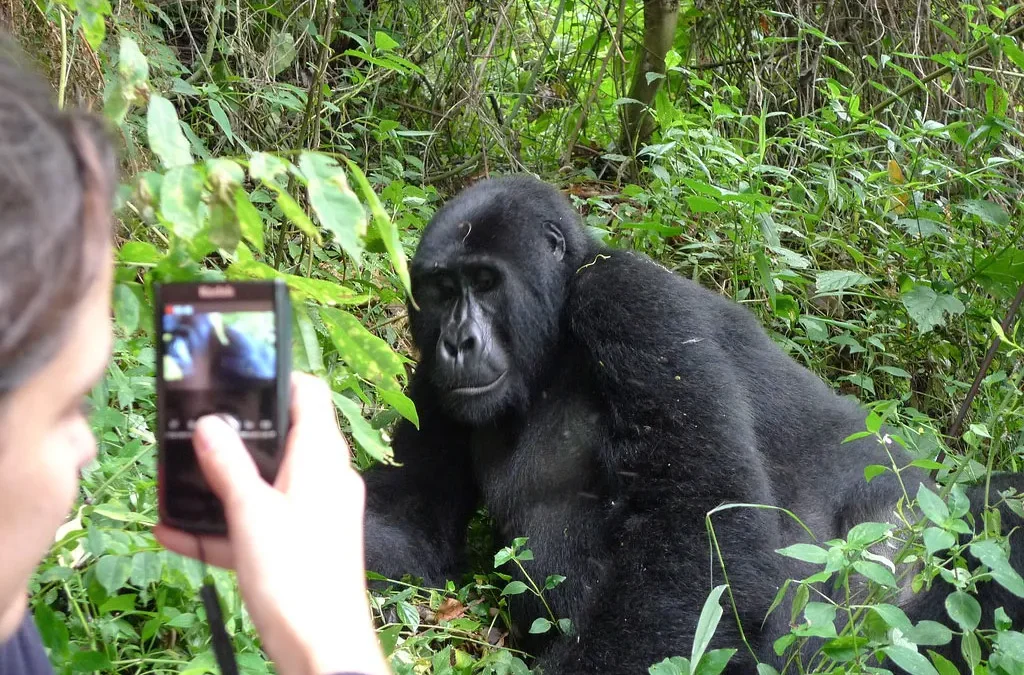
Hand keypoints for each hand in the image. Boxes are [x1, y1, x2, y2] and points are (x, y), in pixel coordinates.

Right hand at [155, 373, 387, 674]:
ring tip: (173, 482)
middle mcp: (324, 479)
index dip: (277, 378)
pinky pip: (258, 526)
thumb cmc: (296, 576)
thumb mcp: (252, 514)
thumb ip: (229, 466)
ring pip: (264, 485)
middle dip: (235, 437)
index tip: (235, 376)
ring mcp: (313, 514)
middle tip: (189, 431)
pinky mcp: (299, 548)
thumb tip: (210, 422)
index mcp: (323, 458)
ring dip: (221, 486)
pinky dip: (224, 527)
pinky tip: (173, 532)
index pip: (310, 395)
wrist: (322, 651)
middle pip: (281, 439)